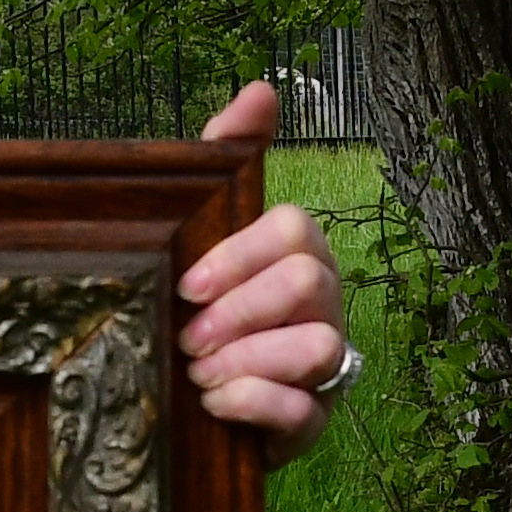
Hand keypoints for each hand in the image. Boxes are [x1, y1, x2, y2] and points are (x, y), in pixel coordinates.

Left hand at [183, 81, 352, 453]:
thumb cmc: (198, 306)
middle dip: (239, 310)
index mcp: (297, 253)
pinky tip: (213, 405)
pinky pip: (304, 411)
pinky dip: (252, 404)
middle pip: (307, 282)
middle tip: (186, 335)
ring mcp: (326, 365)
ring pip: (316, 346)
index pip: (294, 229)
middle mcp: (324, 303)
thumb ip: (226, 157)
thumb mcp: (199, 230)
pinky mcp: (314, 422)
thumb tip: (261, 89)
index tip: (186, 284)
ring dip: (245, 360)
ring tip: (198, 373)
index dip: (239, 255)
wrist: (185, 402)